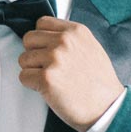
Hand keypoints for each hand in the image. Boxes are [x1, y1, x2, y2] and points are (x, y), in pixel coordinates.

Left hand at [18, 16, 123, 131]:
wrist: (107, 108)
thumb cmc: (99, 82)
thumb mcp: (90, 48)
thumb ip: (69, 39)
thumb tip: (47, 36)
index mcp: (76, 31)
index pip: (42, 23)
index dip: (41, 38)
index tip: (47, 50)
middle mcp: (64, 41)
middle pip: (28, 39)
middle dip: (34, 53)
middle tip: (47, 67)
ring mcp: (54, 59)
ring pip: (23, 59)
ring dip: (32, 70)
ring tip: (51, 79)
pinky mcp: (46, 78)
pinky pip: (23, 76)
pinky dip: (31, 85)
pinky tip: (48, 89)